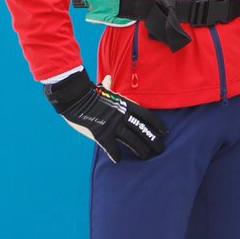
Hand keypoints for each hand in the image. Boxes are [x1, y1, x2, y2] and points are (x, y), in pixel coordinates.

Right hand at [44, 70, 168, 161]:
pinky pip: (112, 148)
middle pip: (143, 130)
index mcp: (126, 105)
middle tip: (160, 149)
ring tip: (146, 156)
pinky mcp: (101, 134)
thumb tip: (108, 78)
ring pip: (132, 140)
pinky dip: (116, 154)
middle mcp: (123, 116)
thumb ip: (109, 86)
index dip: (157, 125)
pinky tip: (119, 160)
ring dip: (140, 149)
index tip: (164, 132)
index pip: (147, 116)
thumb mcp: (103, 88)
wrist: (75, 97)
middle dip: (153, 141)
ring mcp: (113, 125)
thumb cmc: (89, 92)